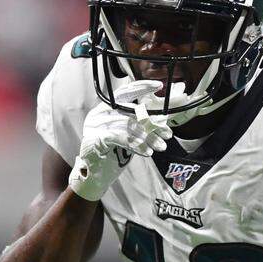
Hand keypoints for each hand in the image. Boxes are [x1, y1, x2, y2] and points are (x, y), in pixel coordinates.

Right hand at [68, 80, 172, 200]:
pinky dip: (136, 145)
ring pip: (128, 126)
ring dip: (148, 137)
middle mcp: (99, 113)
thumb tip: (162, 119)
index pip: (124, 92)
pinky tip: (147, 152)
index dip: (141, 87)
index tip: (158, 86)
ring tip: (160, 146)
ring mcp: (95, 126)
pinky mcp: (95, 139)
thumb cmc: (112, 154)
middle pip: (131, 113)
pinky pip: (121, 138)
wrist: (95, 176)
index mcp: (106, 108)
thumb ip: (139, 125)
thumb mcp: (128, 136)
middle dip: (152, 124)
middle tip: (167, 134)